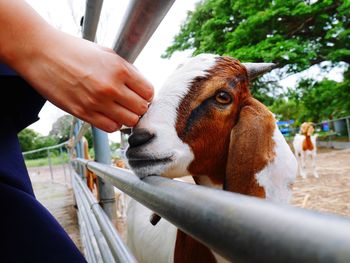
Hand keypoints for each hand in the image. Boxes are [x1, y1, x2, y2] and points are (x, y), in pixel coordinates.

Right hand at [17, 29, 152, 131]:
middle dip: (138, 107)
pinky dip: (113, 124)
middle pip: (141, 109)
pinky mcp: (83, 113)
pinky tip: (108, 115)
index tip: (140, 95)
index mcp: (119, 69)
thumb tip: (140, 88)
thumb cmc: (74, 50)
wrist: (41, 53)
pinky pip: (110, 128)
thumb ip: (126, 71)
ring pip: (129, 122)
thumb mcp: (106, 53)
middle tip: (130, 103)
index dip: (146, 95)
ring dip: (127, 117)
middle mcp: (111, 87)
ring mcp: (97, 102)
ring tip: (119, 110)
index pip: (149, 92)